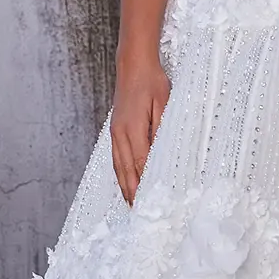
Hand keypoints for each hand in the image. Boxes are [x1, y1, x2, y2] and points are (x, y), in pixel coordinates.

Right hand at [111, 54, 171, 203]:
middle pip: (126, 169)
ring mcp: (115, 132)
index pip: (141, 162)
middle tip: (140, 213)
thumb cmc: (152, 81)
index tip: (152, 201)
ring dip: (124, 186)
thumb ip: (162, 128)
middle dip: (133, 192)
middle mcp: (120, 133)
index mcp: (133, 128)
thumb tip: (162, 152)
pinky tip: (124, 181)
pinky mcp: (115, 130)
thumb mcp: (164, 103)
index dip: (146, 184)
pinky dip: (120, 173)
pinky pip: (116, 157)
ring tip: (131, 204)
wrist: (133, 65)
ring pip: (118, 166)